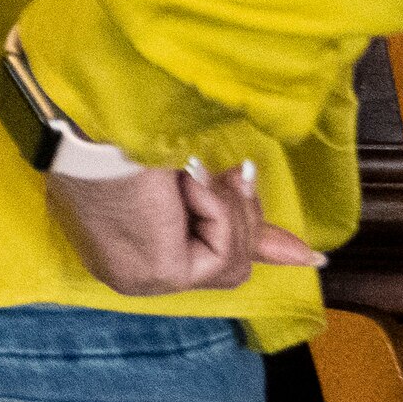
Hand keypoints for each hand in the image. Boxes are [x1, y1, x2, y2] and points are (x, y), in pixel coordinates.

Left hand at [46, 156, 319, 294]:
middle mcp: (127, 273)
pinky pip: (223, 250)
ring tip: (195, 174)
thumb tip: (307, 256)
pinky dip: (216, 208)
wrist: (96, 121)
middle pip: (227, 264)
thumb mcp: (192, 181)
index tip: (306, 255)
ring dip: (226, 208)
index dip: (249, 244)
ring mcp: (142, 279)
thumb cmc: (125, 133)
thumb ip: (238, 217)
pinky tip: (186, 186)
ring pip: (233, 262)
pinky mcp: (161, 274)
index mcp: (123, 249)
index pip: (204, 262)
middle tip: (236, 175)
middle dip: (241, 217)